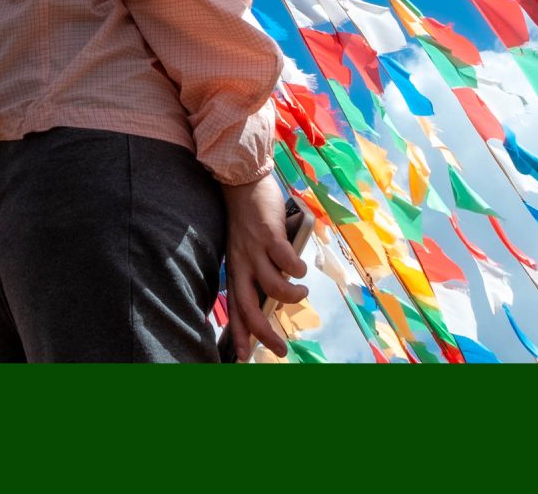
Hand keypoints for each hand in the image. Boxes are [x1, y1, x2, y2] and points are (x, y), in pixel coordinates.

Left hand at [223, 174, 307, 360]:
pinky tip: (302, 269)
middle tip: (281, 348)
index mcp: (235, 269)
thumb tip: (277, 294)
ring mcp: (254, 249)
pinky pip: (285, 260)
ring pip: (272, 286)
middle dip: (265, 332)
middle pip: (249, 307)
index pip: (235, 308)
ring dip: (291, 296)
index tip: (245, 356)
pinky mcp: (269, 234)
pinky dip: (297, 269)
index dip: (239, 334)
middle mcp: (242, 263)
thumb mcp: (245, 250)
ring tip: (302, 294)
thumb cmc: (247, 218)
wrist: (242, 182)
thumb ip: (256, 270)